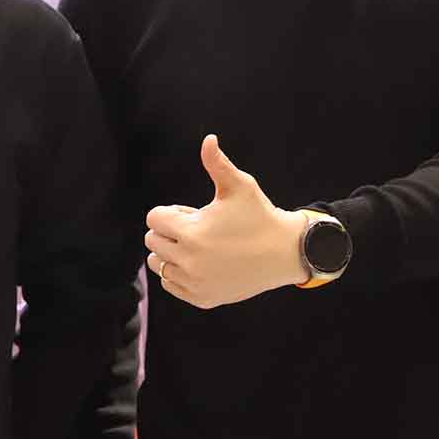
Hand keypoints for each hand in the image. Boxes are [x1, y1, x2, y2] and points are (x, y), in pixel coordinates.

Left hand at [143, 134, 305, 308]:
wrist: (285, 252)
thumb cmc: (260, 215)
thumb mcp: (239, 186)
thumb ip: (217, 163)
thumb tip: (208, 139)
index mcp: (192, 234)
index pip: (154, 219)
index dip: (171, 213)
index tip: (193, 214)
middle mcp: (189, 262)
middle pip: (153, 241)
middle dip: (170, 231)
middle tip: (199, 228)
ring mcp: (195, 283)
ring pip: (159, 265)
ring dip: (170, 253)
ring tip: (197, 246)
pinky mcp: (202, 298)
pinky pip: (171, 284)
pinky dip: (179, 273)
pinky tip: (200, 263)